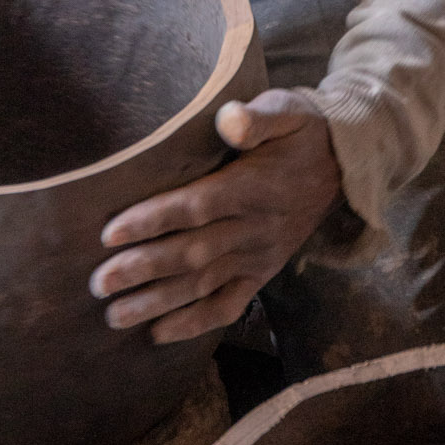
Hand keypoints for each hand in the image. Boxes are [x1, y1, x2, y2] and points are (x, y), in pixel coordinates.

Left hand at [88, 89, 342, 342]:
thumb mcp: (287, 110)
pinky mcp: (263, 273)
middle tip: (98, 284)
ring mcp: (259, 256)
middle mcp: (254, 229)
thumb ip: (258, 118)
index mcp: (252, 188)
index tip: (109, 233)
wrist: (346, 163)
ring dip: (158, 302)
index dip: (152, 220)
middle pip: (191, 253)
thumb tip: (229, 120)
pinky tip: (159, 334)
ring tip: (115, 316)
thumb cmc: (303, 130)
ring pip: (203, 284)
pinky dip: (195, 322)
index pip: (195, 207)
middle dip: (142, 270)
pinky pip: (229, 305)